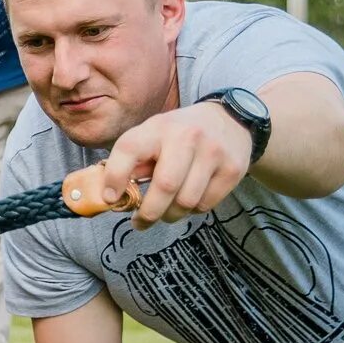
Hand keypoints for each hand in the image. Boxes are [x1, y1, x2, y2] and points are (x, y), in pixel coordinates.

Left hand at [101, 101, 254, 227]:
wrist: (230, 120)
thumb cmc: (180, 134)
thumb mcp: (153, 134)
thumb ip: (133, 160)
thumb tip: (111, 195)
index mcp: (159, 127)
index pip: (129, 149)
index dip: (115, 177)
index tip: (110, 199)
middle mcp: (187, 137)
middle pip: (165, 186)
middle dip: (148, 212)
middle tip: (139, 222)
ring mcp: (213, 153)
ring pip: (186, 201)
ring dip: (170, 215)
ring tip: (165, 212)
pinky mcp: (233, 169)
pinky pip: (206, 205)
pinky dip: (192, 211)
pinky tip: (188, 201)